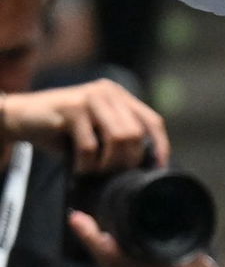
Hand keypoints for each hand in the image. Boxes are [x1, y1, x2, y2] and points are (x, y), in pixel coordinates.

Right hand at [0, 80, 168, 174]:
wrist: (21, 117)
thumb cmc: (63, 131)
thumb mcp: (97, 130)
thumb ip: (120, 136)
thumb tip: (149, 163)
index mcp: (119, 96)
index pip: (152, 121)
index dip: (160, 146)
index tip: (158, 167)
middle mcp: (108, 92)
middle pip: (136, 134)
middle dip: (128, 161)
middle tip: (113, 174)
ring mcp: (90, 98)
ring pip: (119, 139)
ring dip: (109, 163)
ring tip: (97, 171)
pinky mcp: (72, 109)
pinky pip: (90, 146)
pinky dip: (87, 165)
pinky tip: (79, 168)